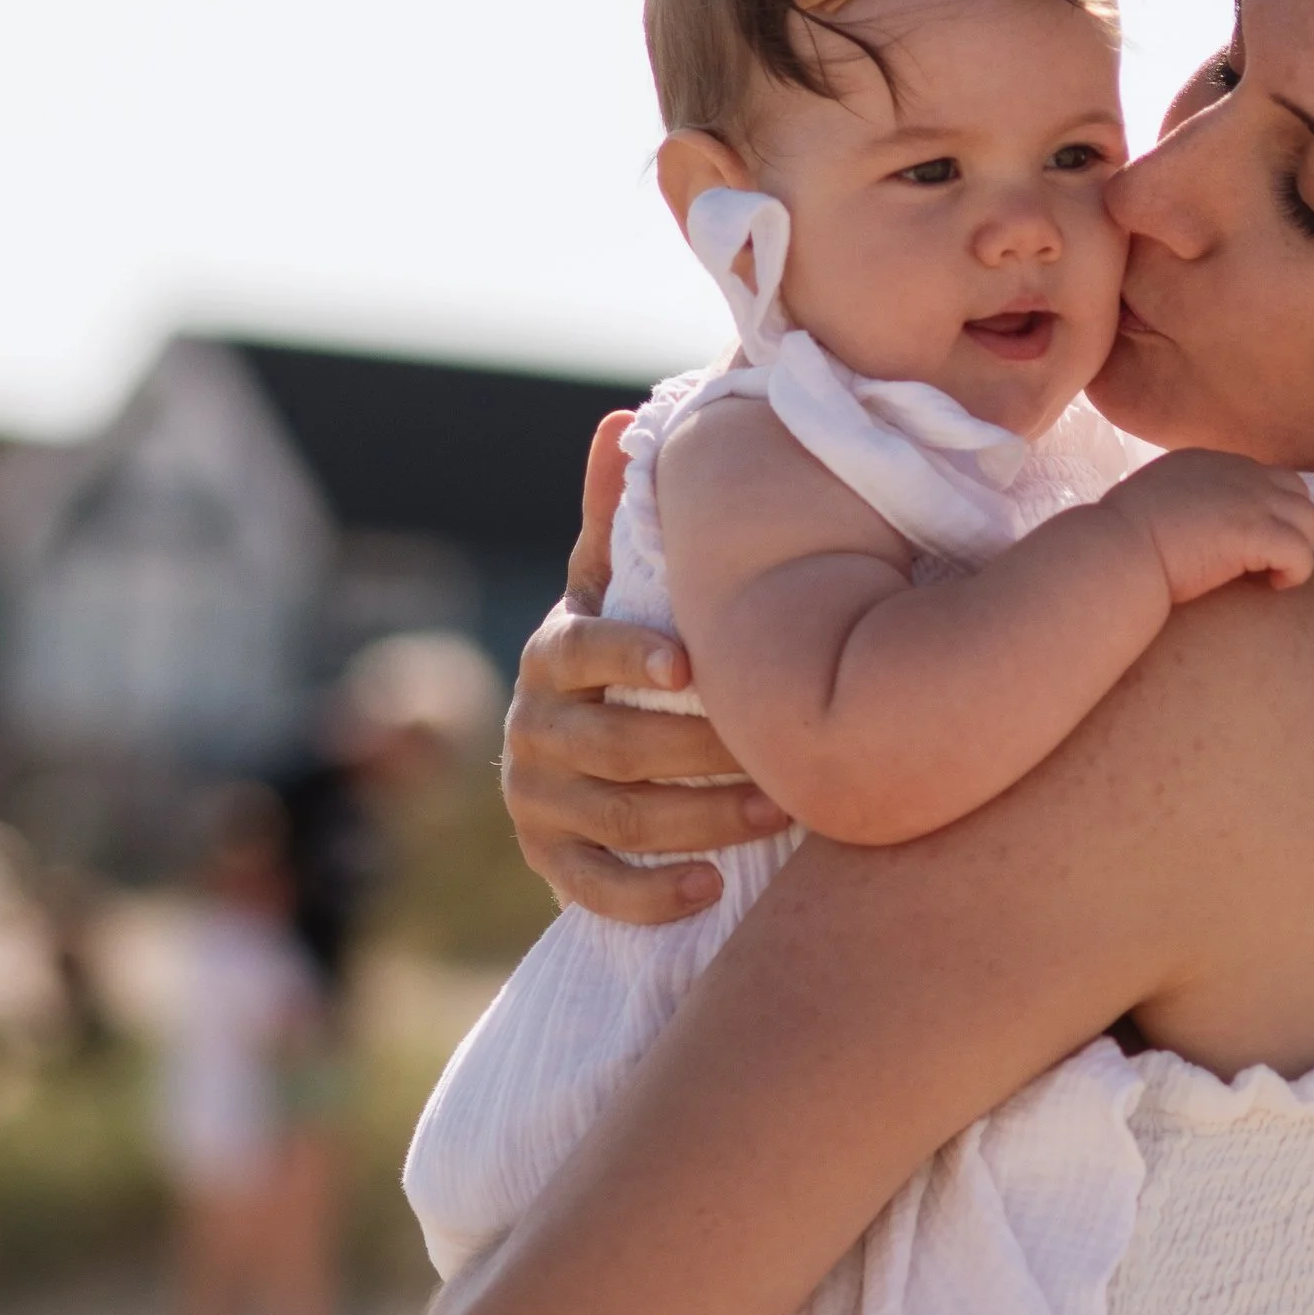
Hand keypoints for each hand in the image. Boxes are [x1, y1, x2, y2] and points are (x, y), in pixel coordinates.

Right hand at [501, 414, 792, 921]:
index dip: (629, 658)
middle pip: (612, 746)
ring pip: (618, 817)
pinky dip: (649, 894)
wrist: (581, 756)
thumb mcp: (613, 587)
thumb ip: (618, 519)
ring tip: (775, 814)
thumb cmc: (625, 654)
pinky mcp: (549, 861)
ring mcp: (537, 799)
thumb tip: (618, 421)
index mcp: (554, 654)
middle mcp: (534, 727)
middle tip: (779, 759)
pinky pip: (594, 889)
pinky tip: (709, 890)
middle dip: (700, 755)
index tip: (690, 667)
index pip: (579, 651)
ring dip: (700, 820)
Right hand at [1102, 450, 1313, 608]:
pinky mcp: (1258, 531)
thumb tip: (1186, 522)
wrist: (1115, 554)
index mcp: (1208, 462)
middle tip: (1268, 561)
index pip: (1264, 477)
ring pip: (1308, 520)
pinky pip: (1302, 552)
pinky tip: (1273, 585)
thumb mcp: (1150, 502)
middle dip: (1290, 527)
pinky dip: (1296, 572)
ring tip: (1271, 575)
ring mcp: (1251, 499)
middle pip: (1296, 493)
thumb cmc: (1120, 542)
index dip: (1267, 512)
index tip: (1249, 544)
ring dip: (1296, 549)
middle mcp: (1236, 472)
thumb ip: (1178, 501)